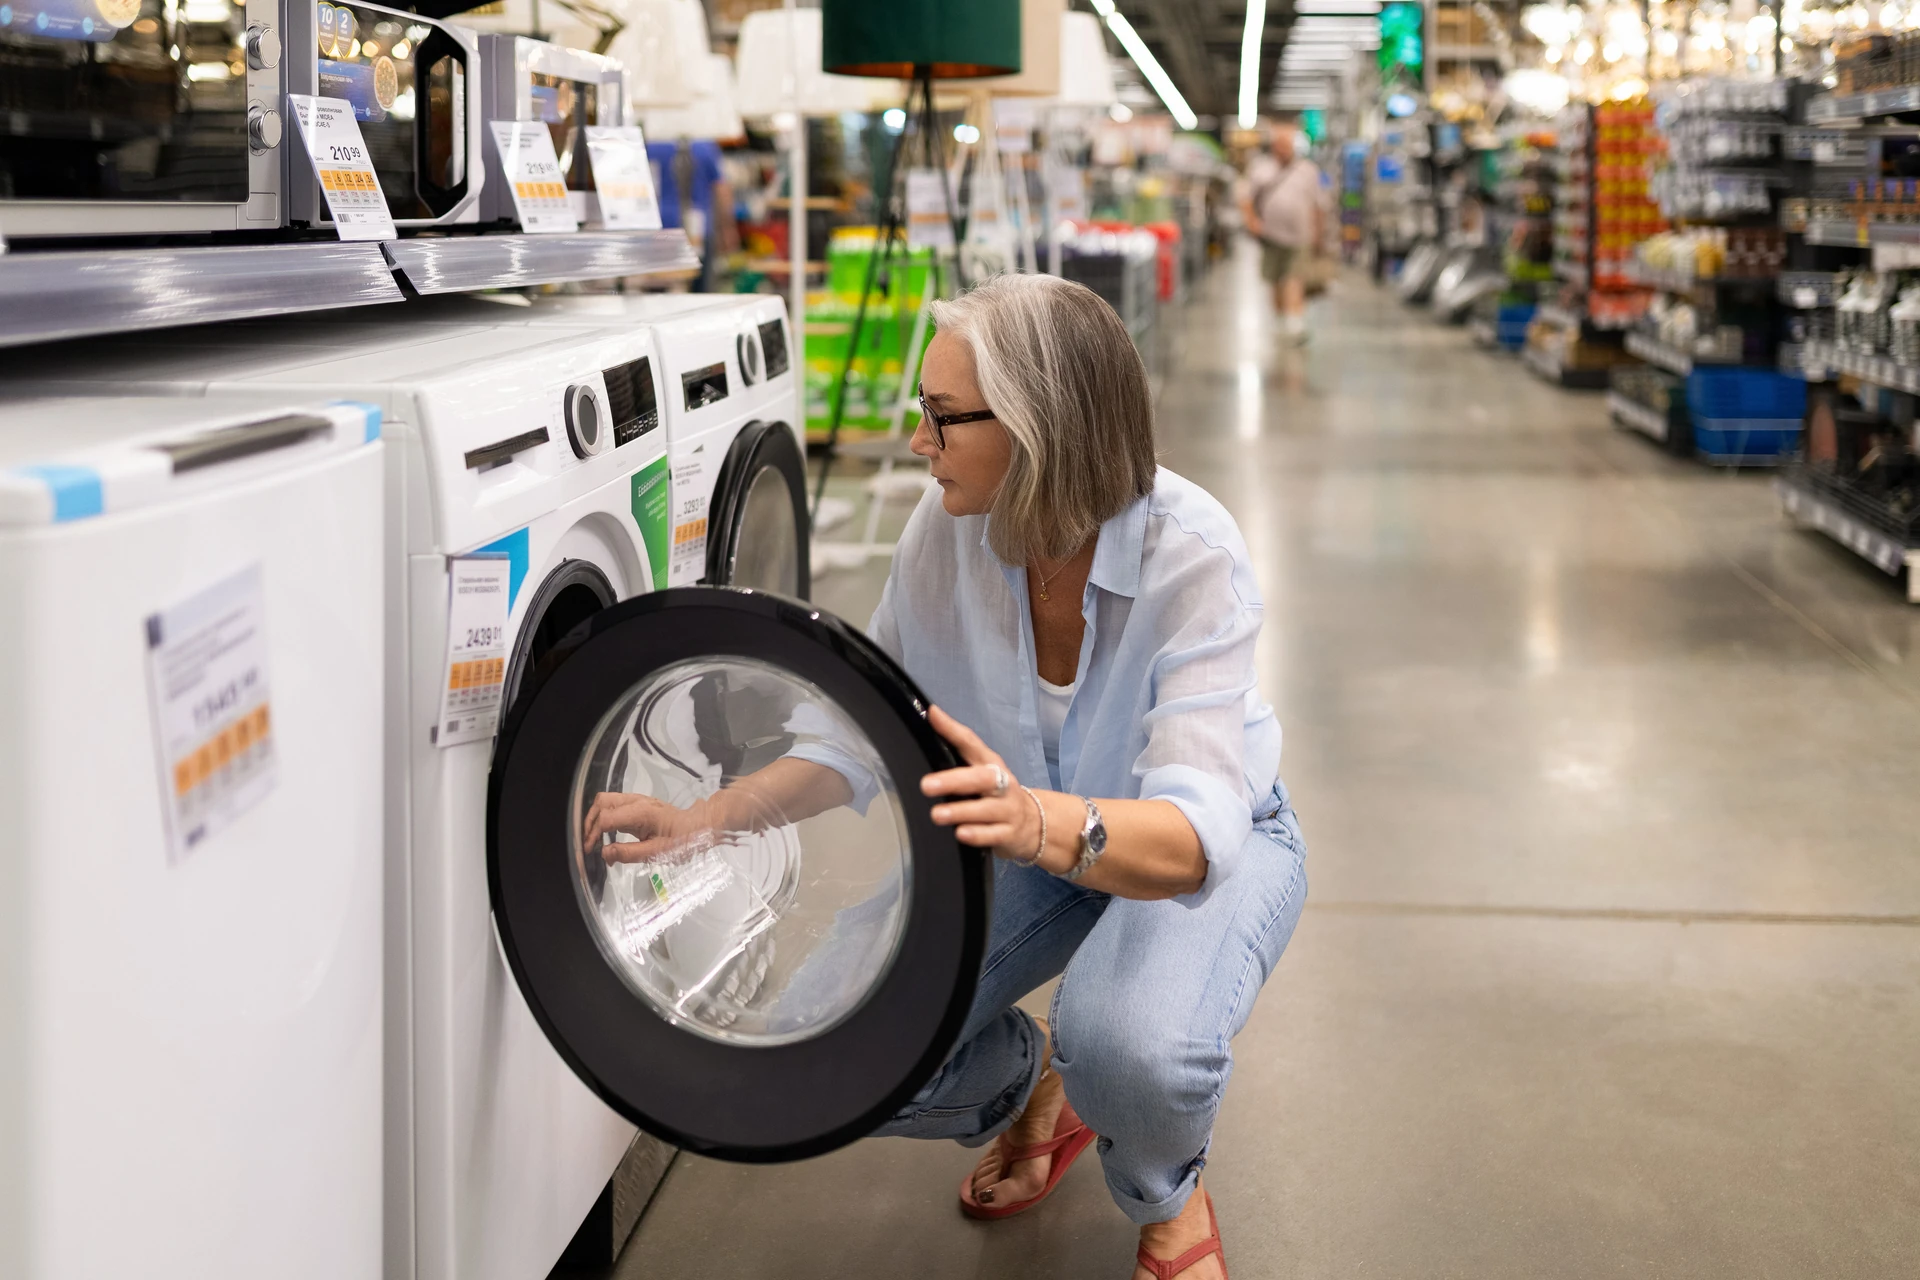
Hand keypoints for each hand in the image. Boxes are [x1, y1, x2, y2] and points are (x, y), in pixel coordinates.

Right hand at [583, 792, 714, 864]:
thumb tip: (604, 853)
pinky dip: (605, 815)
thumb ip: (628, 853)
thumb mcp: (657, 853)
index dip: (593, 834)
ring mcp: (638, 799)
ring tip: (594, 838)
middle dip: (590, 821)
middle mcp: (637, 801)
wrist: (701, 826)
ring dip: (596, 817)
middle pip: (602, 802)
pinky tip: (607, 832)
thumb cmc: (683, 841)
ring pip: (606, 800)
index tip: (590, 850)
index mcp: (641, 812)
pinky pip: (615, 803)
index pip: (606, 818)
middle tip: (589, 843)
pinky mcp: (640, 803)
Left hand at [921, 706, 1043, 862]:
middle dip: (954, 781)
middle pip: (982, 778)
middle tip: (927, 785)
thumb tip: (932, 716)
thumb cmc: (997, 792)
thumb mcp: (981, 769)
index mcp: (991, 764)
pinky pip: (993, 835)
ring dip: (961, 812)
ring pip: (987, 809)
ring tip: (937, 814)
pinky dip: (977, 835)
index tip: (932, 716)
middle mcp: (1002, 785)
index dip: (952, 729)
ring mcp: (1007, 810)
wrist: (1034, 824)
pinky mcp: (1009, 834)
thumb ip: (957, 745)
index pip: (971, 743)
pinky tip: (961, 834)